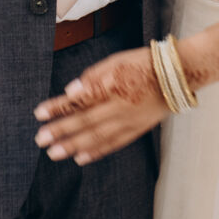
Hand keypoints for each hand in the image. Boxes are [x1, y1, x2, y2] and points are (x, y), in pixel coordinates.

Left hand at [33, 47, 168, 164]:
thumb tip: (72, 91)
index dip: (58, 107)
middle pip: (85, 121)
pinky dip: (96, 152)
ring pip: (97, 137)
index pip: (80, 99)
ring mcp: (129, 121)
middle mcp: (119, 106)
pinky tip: (81, 158)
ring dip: (74, 146)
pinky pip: (114, 144)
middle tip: (40, 139)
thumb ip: (93, 76)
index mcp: (113, 85)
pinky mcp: (137, 130)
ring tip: (54, 153)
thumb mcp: (116, 60)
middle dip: (60, 131)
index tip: (39, 113)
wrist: (178, 75)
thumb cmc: (143, 63)